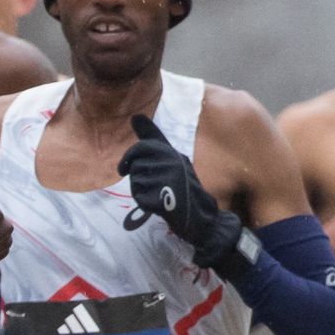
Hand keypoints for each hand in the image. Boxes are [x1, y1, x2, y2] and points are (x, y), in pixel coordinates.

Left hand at [117, 115, 244, 270]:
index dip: (138, 143)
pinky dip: (145, 204)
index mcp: (174, 155)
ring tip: (159, 195)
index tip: (132, 134)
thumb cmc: (184, 191)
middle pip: (136, 162)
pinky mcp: (164, 197)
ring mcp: (169, 179)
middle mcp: (172, 162)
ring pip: (135, 181)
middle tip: (148, 184)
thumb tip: (135, 116)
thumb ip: (153, 143)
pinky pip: (140, 198)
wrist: (203, 218)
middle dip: (135, 173)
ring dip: (141, 191)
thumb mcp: (173, 164)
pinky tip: (160, 206)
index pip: (150, 143)